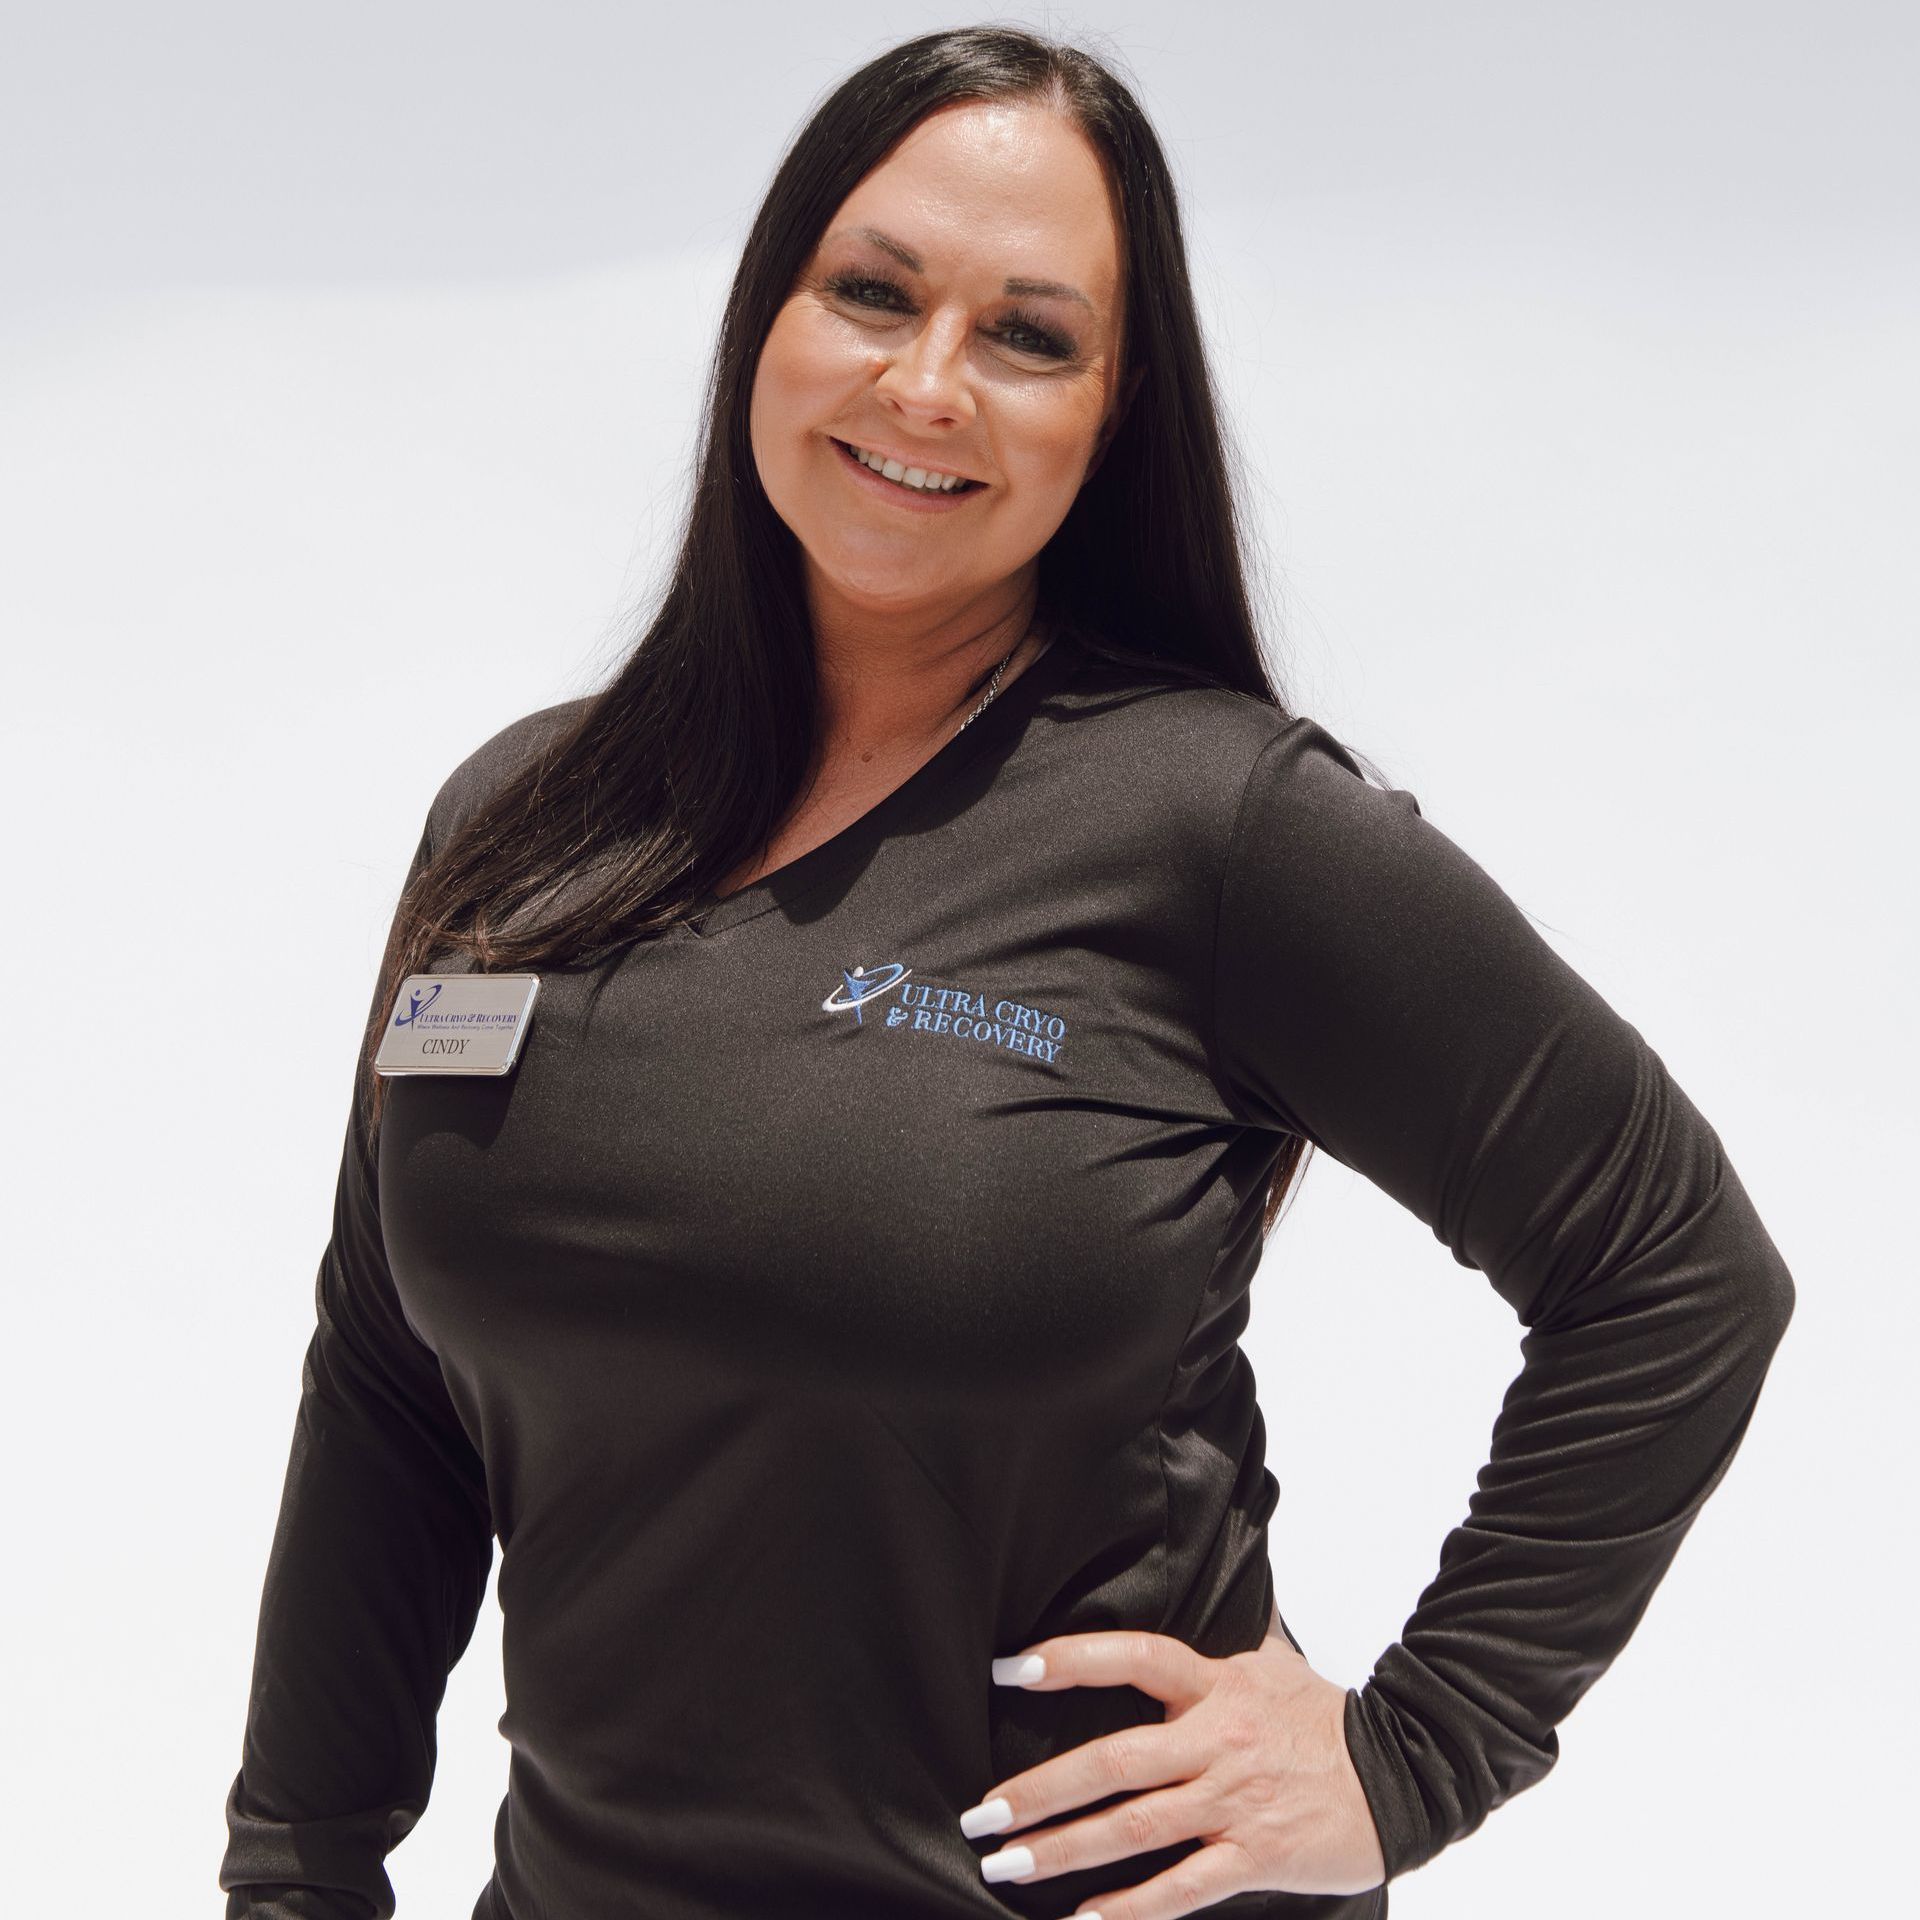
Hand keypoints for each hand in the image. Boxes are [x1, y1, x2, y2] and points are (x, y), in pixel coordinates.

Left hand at [958, 1626, 1386, 1914]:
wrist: (1407, 1772)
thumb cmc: (1326, 1717)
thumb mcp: (1273, 1660)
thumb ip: (1227, 1630)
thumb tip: (1216, 1567)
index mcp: (1216, 1684)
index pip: (1133, 1657)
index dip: (1070, 1660)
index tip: (1009, 1670)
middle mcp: (1217, 1739)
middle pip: (1116, 1760)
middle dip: (1041, 1789)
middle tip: (983, 1813)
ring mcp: (1234, 1802)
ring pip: (1136, 1828)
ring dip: (1065, 1850)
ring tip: (1007, 1866)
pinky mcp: (1256, 1857)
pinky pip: (1181, 1887)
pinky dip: (1129, 1910)